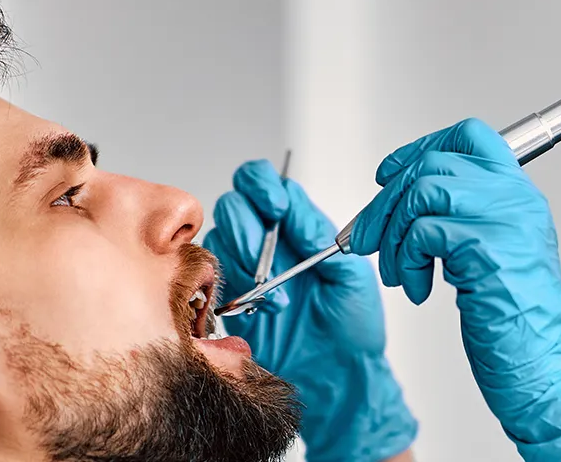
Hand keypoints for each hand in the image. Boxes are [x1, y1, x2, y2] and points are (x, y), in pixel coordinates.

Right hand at [205, 160, 415, 461]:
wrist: (337, 377)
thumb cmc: (353, 328)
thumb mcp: (351, 275)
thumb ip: (321, 234)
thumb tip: (292, 206)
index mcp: (298, 227)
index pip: (265, 183)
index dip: (262, 185)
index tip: (277, 206)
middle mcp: (267, 242)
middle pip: (234, 205)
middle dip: (249, 228)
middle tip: (270, 259)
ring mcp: (244, 270)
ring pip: (219, 238)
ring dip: (244, 260)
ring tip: (275, 294)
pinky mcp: (227, 300)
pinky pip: (208, 277)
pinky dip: (230, 286)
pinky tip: (258, 306)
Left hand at [347, 119, 560, 460]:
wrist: (540, 369)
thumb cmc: (515, 326)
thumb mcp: (495, 256)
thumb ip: (466, 219)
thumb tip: (409, 198)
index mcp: (521, 197)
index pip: (470, 137)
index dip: (421, 148)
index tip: (390, 174)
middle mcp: (518, 200)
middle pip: (434, 164)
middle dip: (386, 203)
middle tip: (366, 237)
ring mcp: (506, 220)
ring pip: (423, 192)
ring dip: (393, 235)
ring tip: (396, 272)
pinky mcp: (487, 247)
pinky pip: (424, 230)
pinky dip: (406, 261)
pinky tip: (417, 289)